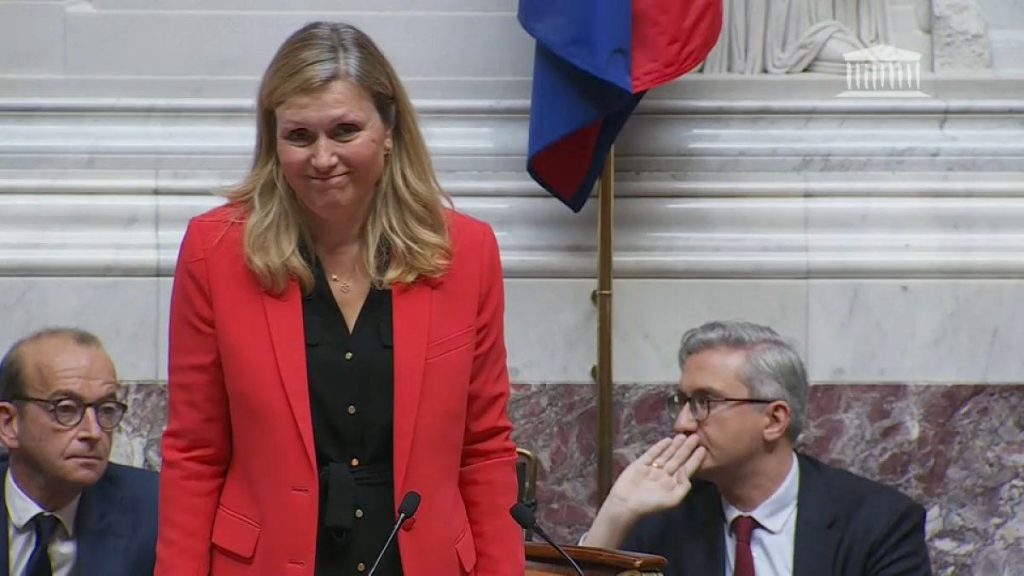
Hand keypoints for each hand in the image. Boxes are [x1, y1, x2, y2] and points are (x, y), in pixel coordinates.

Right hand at [583, 434, 704, 548]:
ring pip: (666, 455)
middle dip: (686, 448)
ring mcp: (653, 468)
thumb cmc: (650, 504)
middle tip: (696, 436)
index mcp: (673, 484)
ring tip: (683, 435)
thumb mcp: (673, 500)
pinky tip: (667, 440)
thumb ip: (683, 486)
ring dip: (675, 446)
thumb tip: (685, 469)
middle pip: (678, 459)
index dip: (695, 459)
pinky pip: (652, 453)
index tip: (703, 448)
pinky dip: (660, 446)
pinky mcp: (641, 464)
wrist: (626, 503)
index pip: (687, 469)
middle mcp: (664, 475)